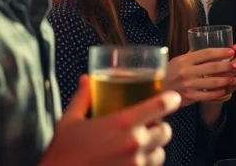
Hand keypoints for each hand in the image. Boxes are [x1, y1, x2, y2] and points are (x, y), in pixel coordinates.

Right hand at [40, 76, 179, 165]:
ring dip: (154, 148)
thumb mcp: (69, 121)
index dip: (171, 100)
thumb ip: (82, 98)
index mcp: (123, 123)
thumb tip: (86, 79)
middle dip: (160, 127)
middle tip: (149, 126)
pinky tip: (132, 161)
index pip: (161, 106)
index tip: (173, 97)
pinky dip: (145, 165)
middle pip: (165, 131)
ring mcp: (136, 165)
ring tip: (141, 146)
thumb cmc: (62, 152)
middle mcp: (135, 143)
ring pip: (160, 154)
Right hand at [165, 47, 235, 106]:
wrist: (155, 92)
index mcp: (184, 60)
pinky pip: (207, 95)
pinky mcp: (189, 97)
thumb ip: (191, 55)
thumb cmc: (168, 73)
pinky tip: (225, 91)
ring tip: (235, 78)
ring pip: (212, 82)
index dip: (221, 51)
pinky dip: (217, 93)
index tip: (232, 50)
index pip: (206, 53)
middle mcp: (186, 71)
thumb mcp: (177, 60)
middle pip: (212, 67)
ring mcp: (188, 85)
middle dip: (227, 65)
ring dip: (226, 80)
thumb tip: (209, 47)